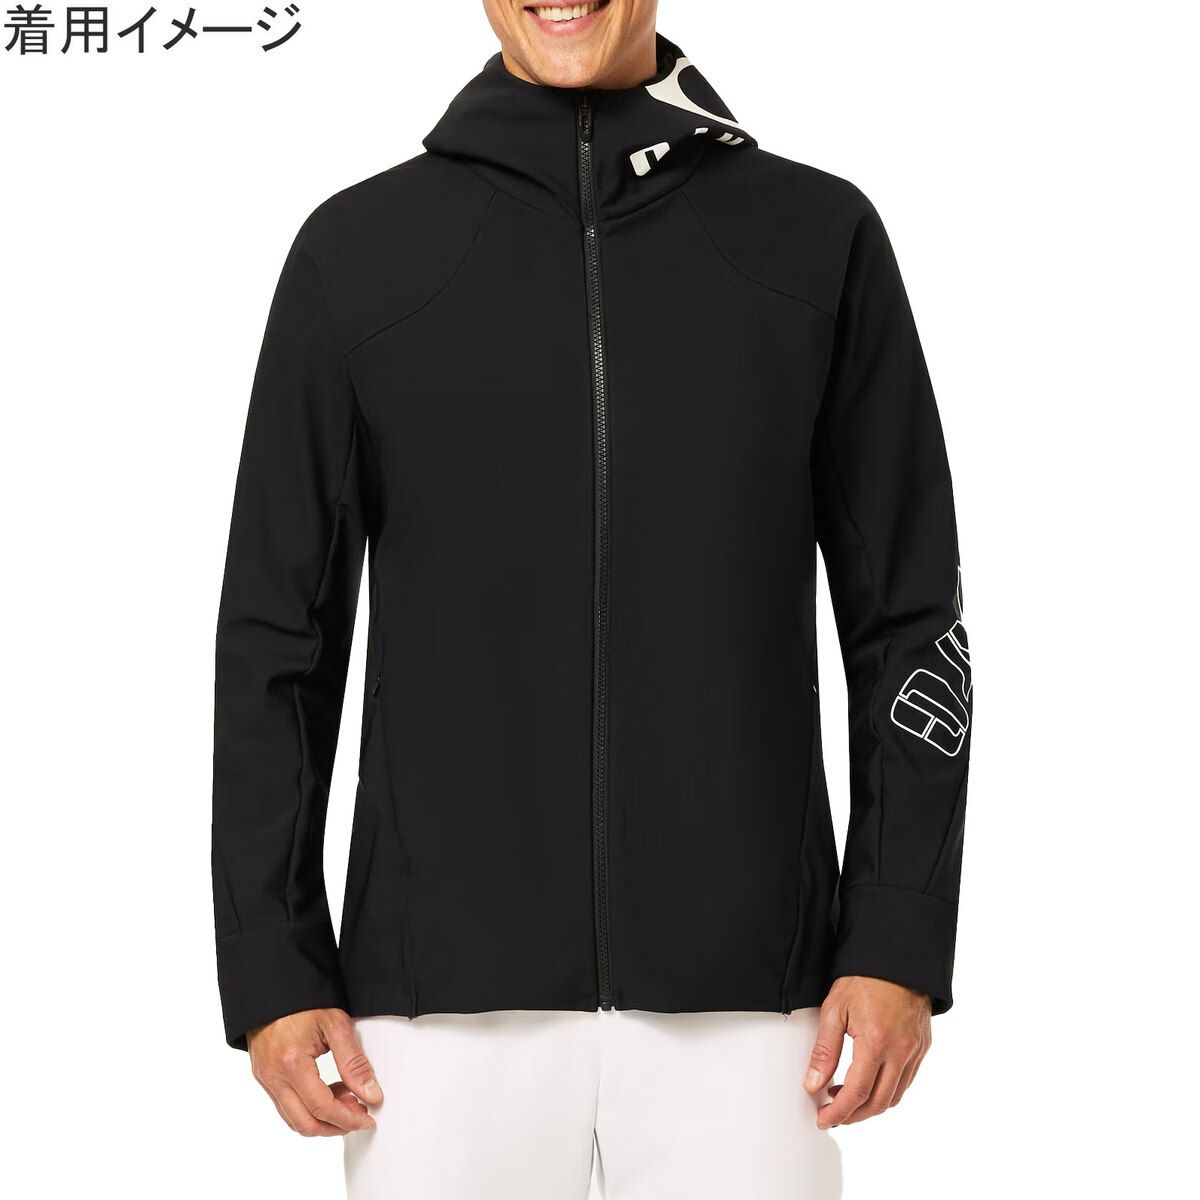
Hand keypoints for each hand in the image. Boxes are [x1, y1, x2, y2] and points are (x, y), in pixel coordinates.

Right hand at [248, 1008, 382, 1135]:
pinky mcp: (264, 1077)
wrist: (273, 987)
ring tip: (348, 1100)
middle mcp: (273, 1077)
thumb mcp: (335, 1024)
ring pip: (293, 1119)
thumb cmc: (304, 999)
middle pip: (305, 1123)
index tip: (368, 1119)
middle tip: (360, 1115)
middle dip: (336, 1127)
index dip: (348, 1119)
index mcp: (291, 1063)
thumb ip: (354, 1062)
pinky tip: (330, 1091)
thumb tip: (371, 1093)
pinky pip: (286, 1106)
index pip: (322, 1107)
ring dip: (323, 1119)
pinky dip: (309, 1108)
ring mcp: (265, 1079)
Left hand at [804, 976, 931, 1128]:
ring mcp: (914, 1051)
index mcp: (876, 1042)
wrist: (897, 958)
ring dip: (870, 1106)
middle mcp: (900, 1051)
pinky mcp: (922, 1048)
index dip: (838, 1112)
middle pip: (877, 1103)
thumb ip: (825, 1050)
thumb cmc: (864, 978)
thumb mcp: (835, 1009)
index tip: (823, 1120)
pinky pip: (906, 1081)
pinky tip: (869, 1082)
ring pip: (894, 1097)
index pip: (856, 1093)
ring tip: (846, 1098)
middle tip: (832, 1114)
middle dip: (853, 1116)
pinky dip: (887, 1091)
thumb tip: (813, 1084)